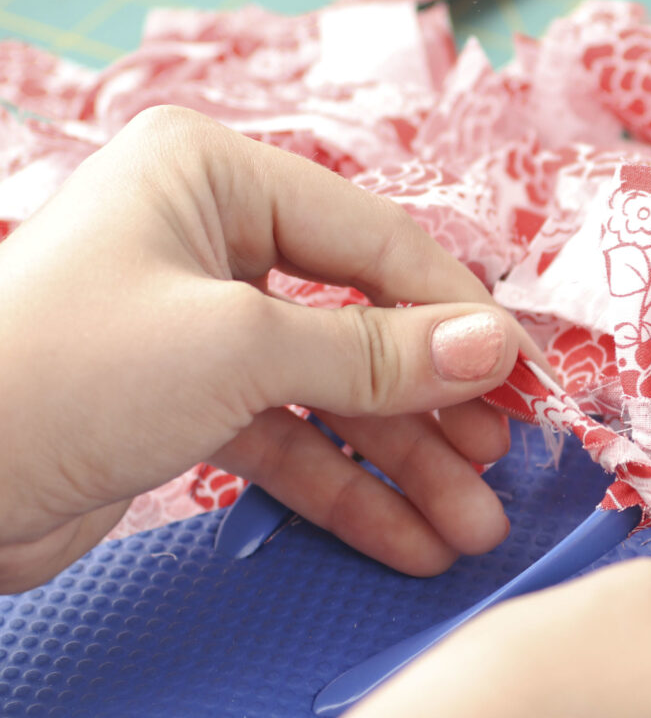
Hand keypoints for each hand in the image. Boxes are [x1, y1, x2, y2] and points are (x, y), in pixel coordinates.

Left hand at [0, 105, 533, 592]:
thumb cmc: (61, 374)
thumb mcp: (239, 348)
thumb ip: (375, 352)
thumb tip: (493, 345)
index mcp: (217, 178)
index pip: (375, 239)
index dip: (456, 311)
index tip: (522, 376)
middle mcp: (216, 243)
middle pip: (361, 322)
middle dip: (433, 406)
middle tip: (499, 462)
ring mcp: (206, 328)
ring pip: (335, 394)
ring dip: (404, 464)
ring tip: (470, 525)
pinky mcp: (193, 405)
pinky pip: (292, 441)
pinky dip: (346, 491)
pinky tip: (405, 538)